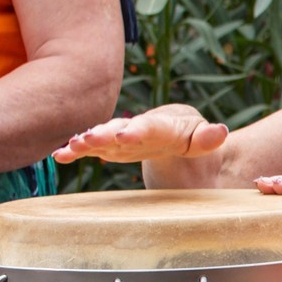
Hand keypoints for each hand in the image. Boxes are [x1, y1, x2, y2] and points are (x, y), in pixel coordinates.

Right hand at [57, 103, 226, 165]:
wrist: (172, 130)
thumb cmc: (188, 135)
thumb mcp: (201, 138)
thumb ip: (209, 138)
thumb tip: (221, 132)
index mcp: (161, 125)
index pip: (149, 127)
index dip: (137, 130)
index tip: (125, 135)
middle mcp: (136, 127)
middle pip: (119, 128)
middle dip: (104, 133)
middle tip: (87, 138)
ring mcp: (120, 136)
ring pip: (101, 136)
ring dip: (85, 141)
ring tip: (70, 146)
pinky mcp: (109, 146)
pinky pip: (90, 147)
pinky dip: (75, 151)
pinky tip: (59, 155)